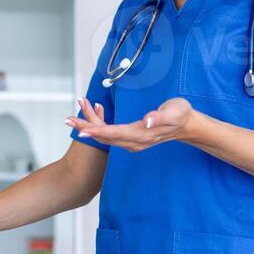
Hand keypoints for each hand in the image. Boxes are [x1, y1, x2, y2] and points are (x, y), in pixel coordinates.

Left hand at [65, 95, 198, 151]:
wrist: (187, 126)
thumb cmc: (181, 115)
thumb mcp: (175, 111)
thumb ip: (161, 116)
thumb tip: (148, 120)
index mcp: (142, 134)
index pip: (115, 133)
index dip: (97, 131)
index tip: (81, 130)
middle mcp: (134, 142)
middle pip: (105, 137)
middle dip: (86, 128)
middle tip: (67, 120)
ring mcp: (132, 142)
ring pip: (106, 136)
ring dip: (89, 126)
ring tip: (74, 115)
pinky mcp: (131, 138)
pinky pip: (110, 134)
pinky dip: (99, 125)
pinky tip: (93, 114)